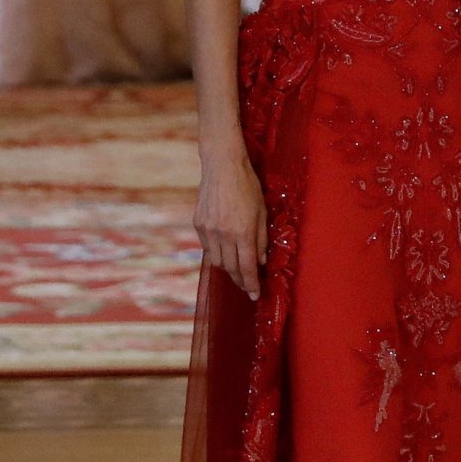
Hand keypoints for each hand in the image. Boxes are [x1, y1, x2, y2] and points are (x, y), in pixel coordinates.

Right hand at [194, 148, 267, 297]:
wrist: (222, 166)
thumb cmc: (248, 186)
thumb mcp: (262, 212)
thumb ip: (261, 238)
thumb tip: (260, 261)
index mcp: (243, 232)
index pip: (247, 267)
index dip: (251, 283)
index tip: (254, 295)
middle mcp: (224, 234)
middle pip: (231, 268)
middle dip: (240, 280)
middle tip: (247, 285)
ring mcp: (208, 230)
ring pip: (217, 261)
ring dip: (228, 269)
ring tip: (236, 269)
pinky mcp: (198, 224)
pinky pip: (207, 248)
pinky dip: (216, 253)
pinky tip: (224, 251)